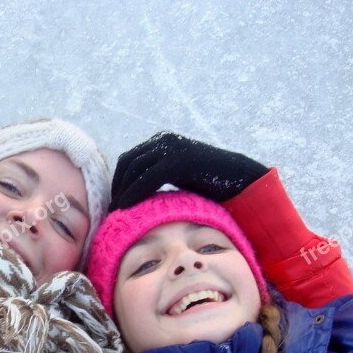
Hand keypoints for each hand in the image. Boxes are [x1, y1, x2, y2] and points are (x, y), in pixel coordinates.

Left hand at [110, 132, 267, 209]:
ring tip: (117, 212)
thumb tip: (140, 195)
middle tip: (112, 209)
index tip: (115, 202)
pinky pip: (148, 177)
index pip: (130, 159)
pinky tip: (126, 207)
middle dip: (118, 186)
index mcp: (162, 142)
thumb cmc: (211, 183)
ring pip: (134, 169)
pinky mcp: (179, 161)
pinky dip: (134, 192)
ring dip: (123, 191)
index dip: (119, 180)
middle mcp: (164, 141)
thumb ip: (160, 177)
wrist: (239, 178)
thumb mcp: (180, 176)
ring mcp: (171, 148)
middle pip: (128, 163)